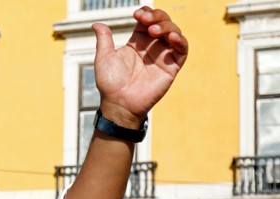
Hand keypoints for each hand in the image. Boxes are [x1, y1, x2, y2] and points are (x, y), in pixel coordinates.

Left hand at [92, 6, 188, 126]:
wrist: (118, 104)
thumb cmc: (110, 84)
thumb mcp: (104, 57)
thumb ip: (104, 39)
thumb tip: (97, 24)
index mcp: (137, 42)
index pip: (148, 21)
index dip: (146, 13)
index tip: (138, 14)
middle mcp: (152, 47)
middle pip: (162, 23)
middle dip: (157, 16)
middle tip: (145, 19)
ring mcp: (163, 56)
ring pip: (174, 32)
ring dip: (167, 26)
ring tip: (154, 30)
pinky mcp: (171, 67)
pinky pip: (182, 50)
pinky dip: (180, 41)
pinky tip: (171, 37)